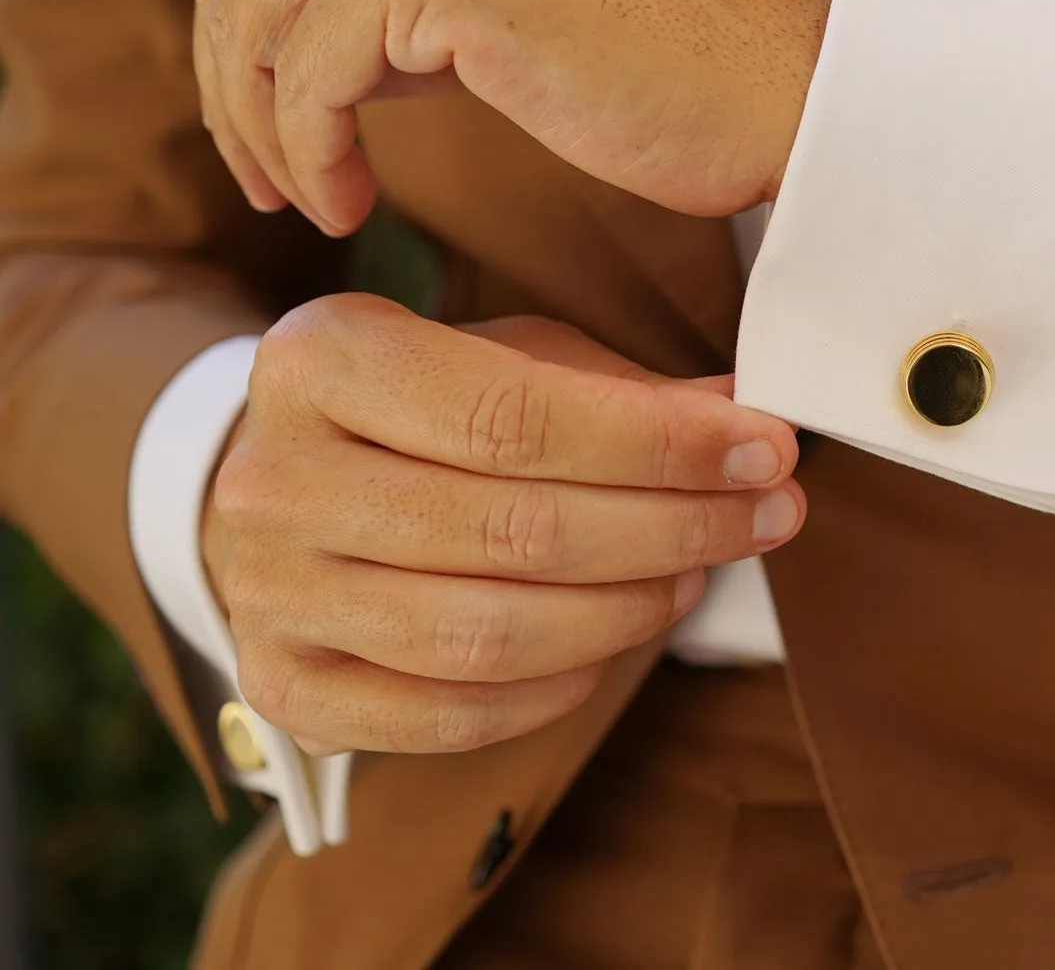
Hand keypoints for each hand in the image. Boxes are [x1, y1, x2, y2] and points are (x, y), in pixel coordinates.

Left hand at [193, 0, 837, 236]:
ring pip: (258, 11)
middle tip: (271, 177)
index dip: (243, 17)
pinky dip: (310, 150)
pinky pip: (310, 69)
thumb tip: (294, 29)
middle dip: (235, 77)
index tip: (270, 117)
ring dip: (264, 126)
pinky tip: (352, 203)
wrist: (797, 77)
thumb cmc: (682, 49)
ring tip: (312, 199)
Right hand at [203, 295, 804, 754]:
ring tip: (696, 573)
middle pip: (517, 529)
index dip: (661, 444)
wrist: (272, 479)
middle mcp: (275, 479)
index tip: (766, 449)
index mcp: (323, 360)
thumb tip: (748, 419)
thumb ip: (620, 388)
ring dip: (629, 610)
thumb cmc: (417, 407)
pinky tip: (615, 642)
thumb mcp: (505, 355)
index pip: (516, 418)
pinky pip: (451, 715)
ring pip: (491, 633)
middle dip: (675, 526)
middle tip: (768, 515)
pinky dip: (558, 686)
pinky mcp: (285, 689)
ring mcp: (270, 595)